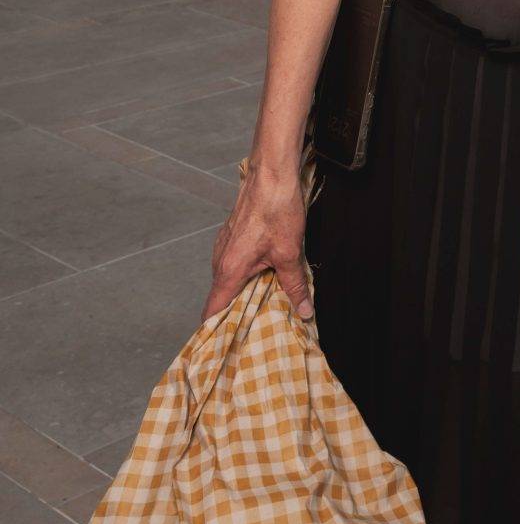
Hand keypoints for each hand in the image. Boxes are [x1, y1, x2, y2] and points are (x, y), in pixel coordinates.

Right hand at [201, 160, 310, 324]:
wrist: (271, 174)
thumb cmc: (276, 209)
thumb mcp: (289, 253)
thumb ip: (294, 286)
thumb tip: (303, 311)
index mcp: (229, 270)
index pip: (212, 312)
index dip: (215, 332)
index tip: (224, 349)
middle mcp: (220, 260)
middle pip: (222, 298)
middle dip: (236, 316)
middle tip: (254, 332)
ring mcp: (224, 247)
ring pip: (230, 281)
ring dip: (244, 294)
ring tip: (264, 308)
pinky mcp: (233, 237)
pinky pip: (235, 265)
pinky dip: (247, 276)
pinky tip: (266, 278)